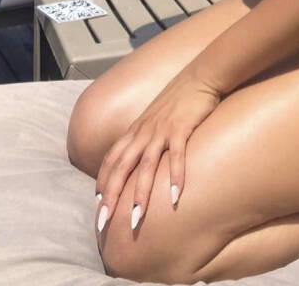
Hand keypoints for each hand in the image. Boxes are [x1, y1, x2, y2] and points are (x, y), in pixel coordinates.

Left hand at [95, 70, 220, 233]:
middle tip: (104, 222)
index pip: (112, 159)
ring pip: (146, 166)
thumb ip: (146, 135)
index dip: (103, 182)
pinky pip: (176, 156)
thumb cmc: (179, 98)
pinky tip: (174, 197)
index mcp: (136, 129)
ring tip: (136, 218)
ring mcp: (162, 130)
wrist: (200, 76)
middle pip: (121, 167)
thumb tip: (140, 155)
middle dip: (111, 196)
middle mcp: (144, 132)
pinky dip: (175, 177)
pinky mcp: (182, 129)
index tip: (98, 205)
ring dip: (140, 194)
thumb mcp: (155, 116)